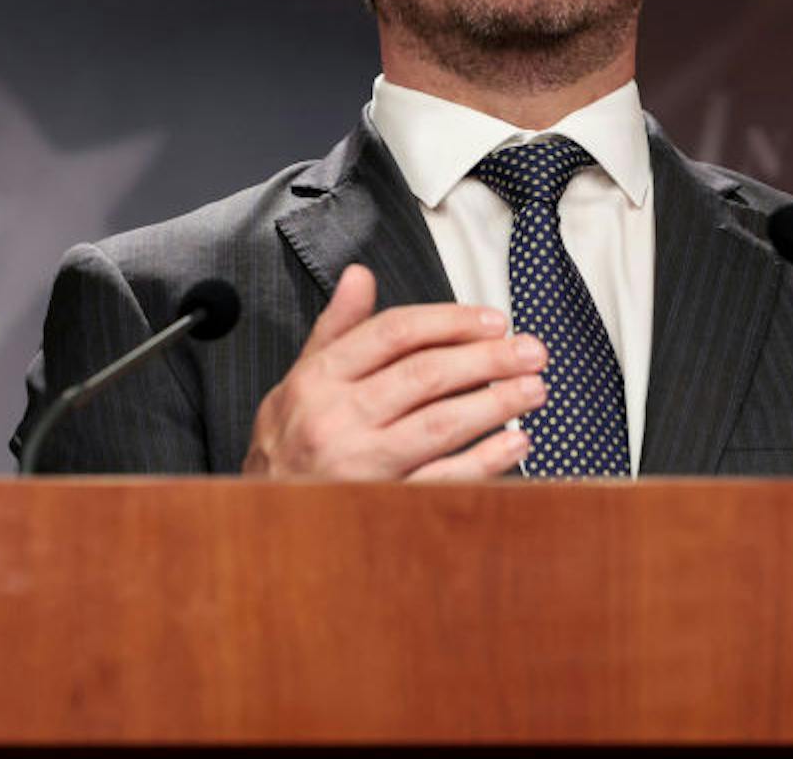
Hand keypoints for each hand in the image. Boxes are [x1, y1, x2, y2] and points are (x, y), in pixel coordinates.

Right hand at [242, 264, 547, 479]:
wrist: (258, 515)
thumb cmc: (287, 442)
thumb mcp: (300, 377)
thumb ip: (335, 328)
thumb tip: (359, 276)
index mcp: (318, 379)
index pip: (393, 333)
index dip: (449, 321)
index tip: (492, 320)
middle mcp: (337, 418)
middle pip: (424, 375)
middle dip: (486, 358)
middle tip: (531, 351)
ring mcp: (359, 465)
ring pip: (439, 425)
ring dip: (495, 403)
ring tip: (534, 388)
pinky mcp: (380, 504)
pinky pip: (441, 480)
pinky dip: (484, 462)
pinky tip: (516, 443)